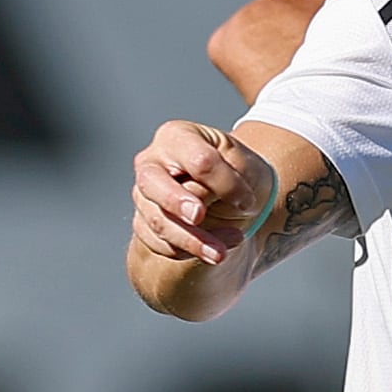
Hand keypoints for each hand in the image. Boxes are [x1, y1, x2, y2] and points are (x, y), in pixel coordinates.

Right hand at [130, 121, 275, 265]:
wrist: (235, 195)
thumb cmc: (238, 172)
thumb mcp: (243, 167)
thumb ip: (222, 180)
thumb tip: (196, 209)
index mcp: (177, 137)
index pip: (199, 161)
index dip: (226, 184)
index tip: (247, 201)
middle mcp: (152, 163)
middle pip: (154, 183)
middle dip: (177, 202)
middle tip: (199, 216)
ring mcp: (144, 195)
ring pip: (158, 221)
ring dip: (192, 241)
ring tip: (221, 254)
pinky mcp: (145, 223)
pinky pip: (158, 243)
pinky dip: (186, 252)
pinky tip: (212, 253)